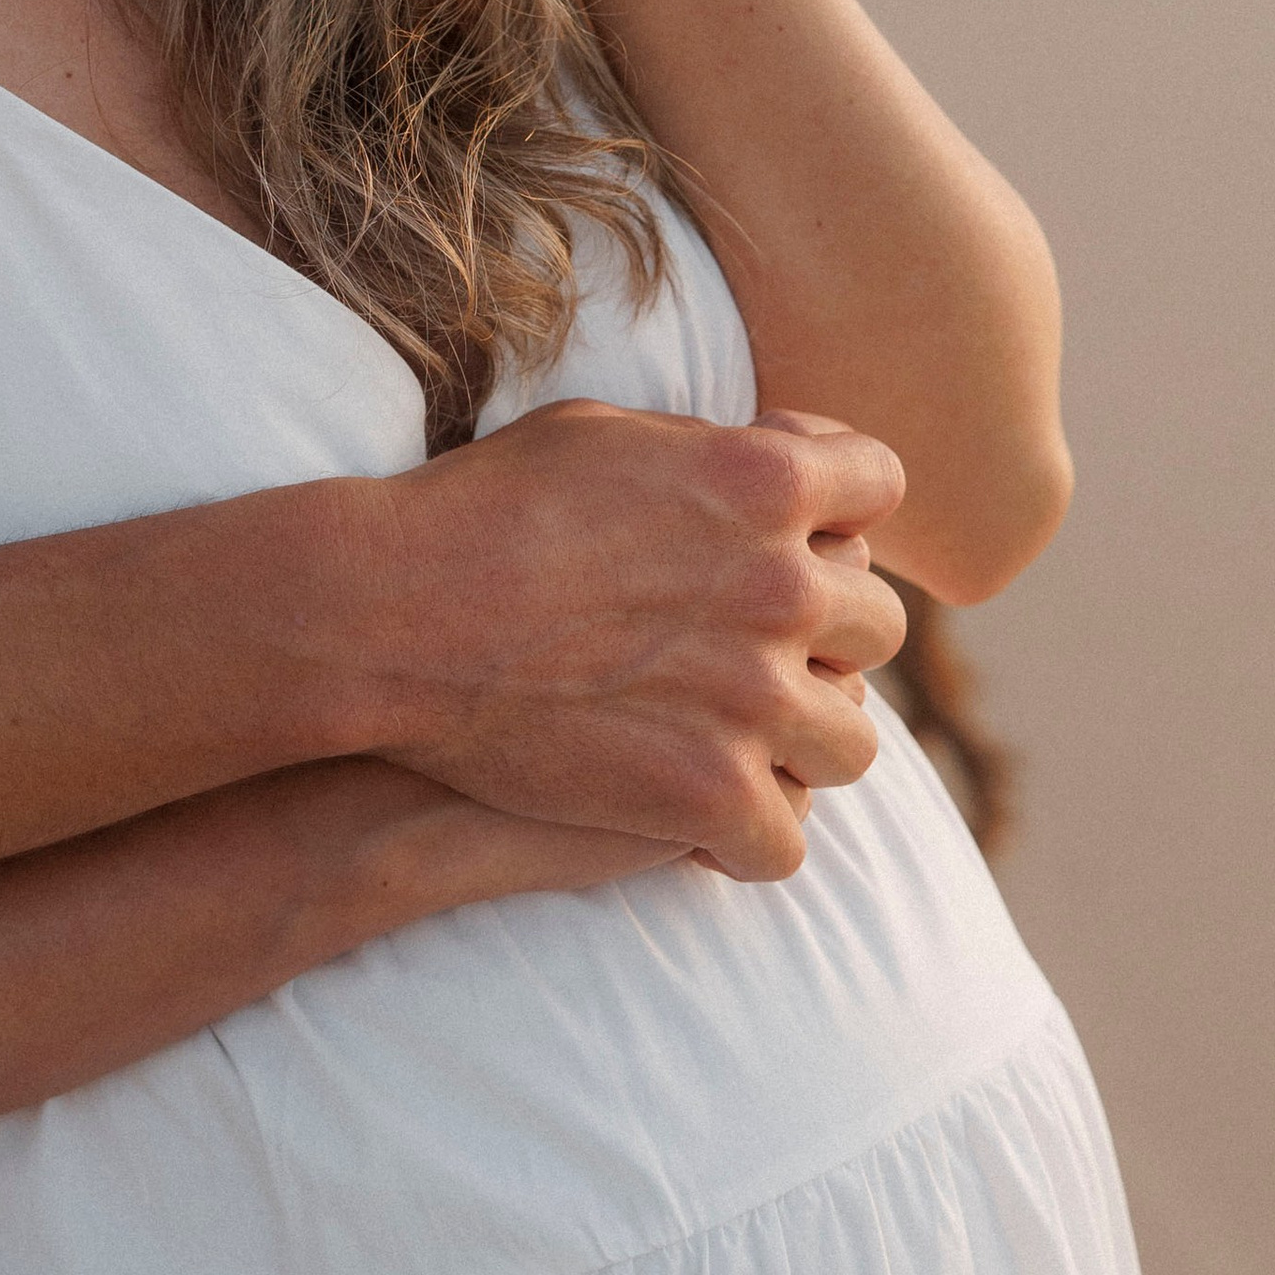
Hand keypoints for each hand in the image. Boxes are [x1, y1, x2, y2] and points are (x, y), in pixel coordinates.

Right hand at [358, 400, 907, 882]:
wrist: (391, 617)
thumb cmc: (476, 510)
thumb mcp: (603, 434)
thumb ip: (712, 450)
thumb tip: (775, 458)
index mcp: (766, 478)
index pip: (882, 485)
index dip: (839, 513)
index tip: (796, 539)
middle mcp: (785, 583)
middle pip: (878, 624)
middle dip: (824, 638)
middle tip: (754, 655)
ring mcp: (756, 696)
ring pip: (853, 742)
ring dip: (801, 745)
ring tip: (739, 747)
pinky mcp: (711, 792)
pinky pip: (784, 841)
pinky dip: (744, 839)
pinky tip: (698, 822)